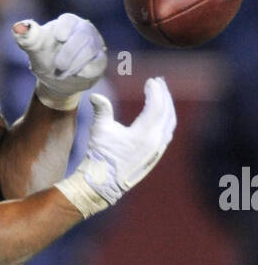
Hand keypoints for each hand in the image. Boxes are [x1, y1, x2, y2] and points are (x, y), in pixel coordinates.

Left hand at [13, 13, 106, 108]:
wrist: (55, 78)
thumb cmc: (44, 55)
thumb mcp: (33, 47)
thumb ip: (26, 37)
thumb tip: (18, 27)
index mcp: (67, 23)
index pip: (68, 21)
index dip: (64, 28)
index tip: (59, 38)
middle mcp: (83, 30)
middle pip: (83, 35)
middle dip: (70, 51)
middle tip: (59, 66)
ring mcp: (94, 44)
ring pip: (91, 49)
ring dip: (76, 63)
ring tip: (62, 73)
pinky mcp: (99, 60)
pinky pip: (99, 63)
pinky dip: (89, 69)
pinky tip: (79, 74)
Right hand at [56, 77, 175, 216]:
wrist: (102, 183)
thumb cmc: (99, 156)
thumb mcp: (99, 130)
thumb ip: (101, 110)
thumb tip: (95, 95)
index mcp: (143, 134)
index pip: (156, 106)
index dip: (154, 91)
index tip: (150, 80)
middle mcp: (155, 141)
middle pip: (167, 112)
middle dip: (164, 95)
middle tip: (159, 82)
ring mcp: (157, 150)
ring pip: (170, 122)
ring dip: (168, 106)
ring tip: (163, 94)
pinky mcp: (155, 155)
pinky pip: (167, 132)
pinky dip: (167, 119)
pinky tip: (162, 114)